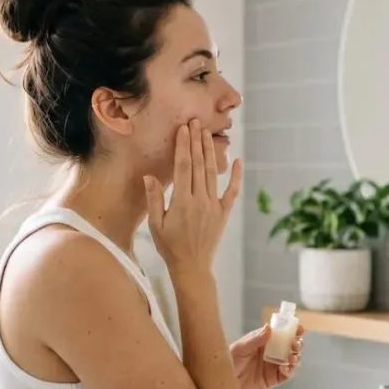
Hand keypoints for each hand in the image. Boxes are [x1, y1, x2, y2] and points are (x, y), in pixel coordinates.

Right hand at [144, 119, 243, 274]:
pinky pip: (232, 192)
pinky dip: (236, 176)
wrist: (192, 267)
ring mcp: (214, 206)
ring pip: (213, 173)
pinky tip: (238, 160)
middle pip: (200, 165)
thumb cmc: (169, 246)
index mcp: (182, 202)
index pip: (184, 167)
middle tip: (196, 121)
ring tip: (207, 133)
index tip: (184, 129)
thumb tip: (150, 176)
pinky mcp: (223, 213)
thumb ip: (154, 199)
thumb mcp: (155, 224)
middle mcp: (200, 201)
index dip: (184, 146)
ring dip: (210, 151)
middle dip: (197, 141)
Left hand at [231, 322, 305, 388]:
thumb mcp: (240, 348)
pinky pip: (287, 374)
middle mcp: (272, 352)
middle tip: (295, 344)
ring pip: (293, 359)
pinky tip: (285, 368)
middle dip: (297, 343)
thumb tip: (269, 327)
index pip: (282, 333)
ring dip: (296, 356)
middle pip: (291, 345)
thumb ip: (255, 339)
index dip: (292, 330)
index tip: (299, 328)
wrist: (225, 382)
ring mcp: (274, 365)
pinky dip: (290, 370)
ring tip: (292, 357)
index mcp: (265, 341)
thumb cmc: (229, 361)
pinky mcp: (274, 379)